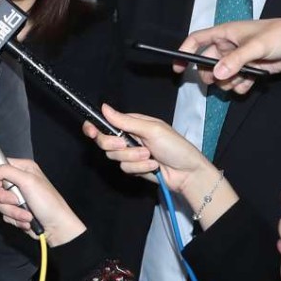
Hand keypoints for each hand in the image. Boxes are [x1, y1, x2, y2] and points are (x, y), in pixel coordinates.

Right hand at [0, 159, 86, 245]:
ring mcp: (17, 197)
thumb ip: (5, 171)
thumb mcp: (27, 181)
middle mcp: (19, 181)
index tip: (1, 185)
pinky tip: (27, 219)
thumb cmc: (49, 203)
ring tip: (27, 213)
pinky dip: (16, 219)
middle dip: (6, 198)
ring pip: (0, 203)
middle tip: (18, 200)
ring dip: (13, 211)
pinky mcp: (16, 211)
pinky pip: (5, 214)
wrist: (57, 228)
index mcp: (23, 169)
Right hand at [83, 105, 237, 228]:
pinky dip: (139, 168)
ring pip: (114, 156)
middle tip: (126, 145)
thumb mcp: (152, 130)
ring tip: (151, 157)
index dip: (94, 127)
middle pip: (104, 141)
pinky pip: (125, 168)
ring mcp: (131, 154)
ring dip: (133, 158)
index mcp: (132, 124)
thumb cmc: (175, 146)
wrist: (189, 173)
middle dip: (115, 145)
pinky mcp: (134, 168)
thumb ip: (125, 121)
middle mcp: (128, 138)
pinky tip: (154, 166)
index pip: (106, 123)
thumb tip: (104, 107)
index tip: (91, 131)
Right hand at [178, 17, 280, 93]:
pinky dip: (239, 86)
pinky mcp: (251, 69)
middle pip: (208, 62)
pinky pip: (237, 81)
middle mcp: (229, 46)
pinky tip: (248, 85)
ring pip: (222, 74)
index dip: (185, 52)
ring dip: (227, 82)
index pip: (197, 40)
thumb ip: (235, 60)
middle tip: (217, 81)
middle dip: (210, 74)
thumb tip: (216, 74)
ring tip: (238, 82)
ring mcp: (240, 59)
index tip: (178, 67)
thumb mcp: (256, 46)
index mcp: (225, 33)